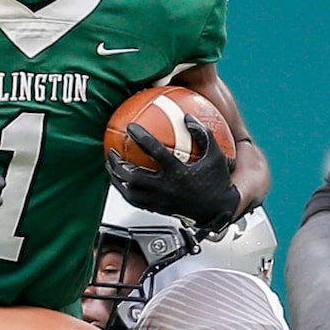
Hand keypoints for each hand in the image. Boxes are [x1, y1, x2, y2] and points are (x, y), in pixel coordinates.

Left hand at [107, 124, 241, 233]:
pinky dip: (124, 190)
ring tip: (111, 167)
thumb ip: (202, 134)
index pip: (154, 152)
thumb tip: (187, 117)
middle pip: (133, 176)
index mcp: (177, 172)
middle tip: (112, 151)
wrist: (218, 212)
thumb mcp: (215, 156)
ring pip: (129, 191)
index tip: (131, 127)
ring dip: (117, 178)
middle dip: (119, 163)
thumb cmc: (218, 182)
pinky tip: (122, 183)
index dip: (141, 138)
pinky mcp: (157, 209)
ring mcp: (159, 200)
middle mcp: (165, 187)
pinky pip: (134, 201)